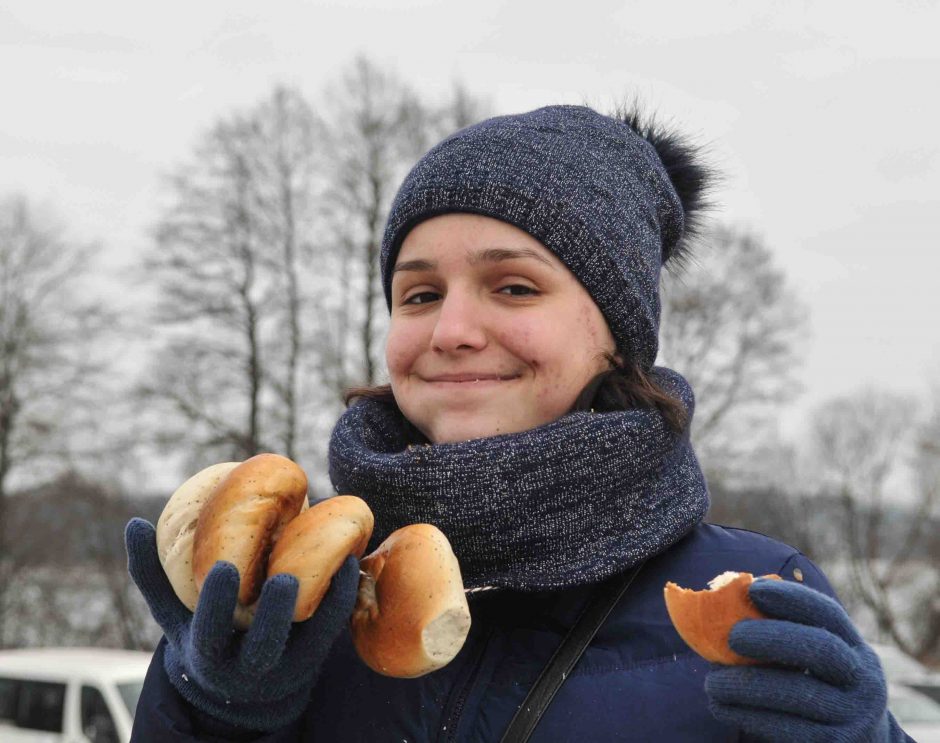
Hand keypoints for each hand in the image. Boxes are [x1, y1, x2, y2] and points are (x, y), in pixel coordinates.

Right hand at [125, 517, 357, 730]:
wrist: (242, 691)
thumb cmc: (203, 636)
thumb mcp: (173, 617)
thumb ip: (151, 575)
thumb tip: (133, 524)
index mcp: (209, 654)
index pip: (210, 634)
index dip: (217, 604)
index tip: (223, 569)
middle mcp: (248, 666)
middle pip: (263, 647)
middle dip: (273, 615)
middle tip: (284, 580)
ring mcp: (287, 665)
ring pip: (310, 639)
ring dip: (325, 601)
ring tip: (335, 560)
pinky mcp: (316, 656)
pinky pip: (333, 628)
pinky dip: (342, 595)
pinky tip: (348, 560)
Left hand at [705, 578, 907, 741]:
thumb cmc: (819, 690)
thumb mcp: (818, 662)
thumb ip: (786, 634)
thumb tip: (728, 602)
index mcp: (856, 649)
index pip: (828, 613)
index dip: (791, 597)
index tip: (752, 589)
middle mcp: (863, 680)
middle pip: (819, 648)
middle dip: (772, 637)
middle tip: (732, 636)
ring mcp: (852, 716)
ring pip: (797, 693)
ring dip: (746, 684)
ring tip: (712, 682)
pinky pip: (784, 727)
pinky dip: (746, 714)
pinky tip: (721, 706)